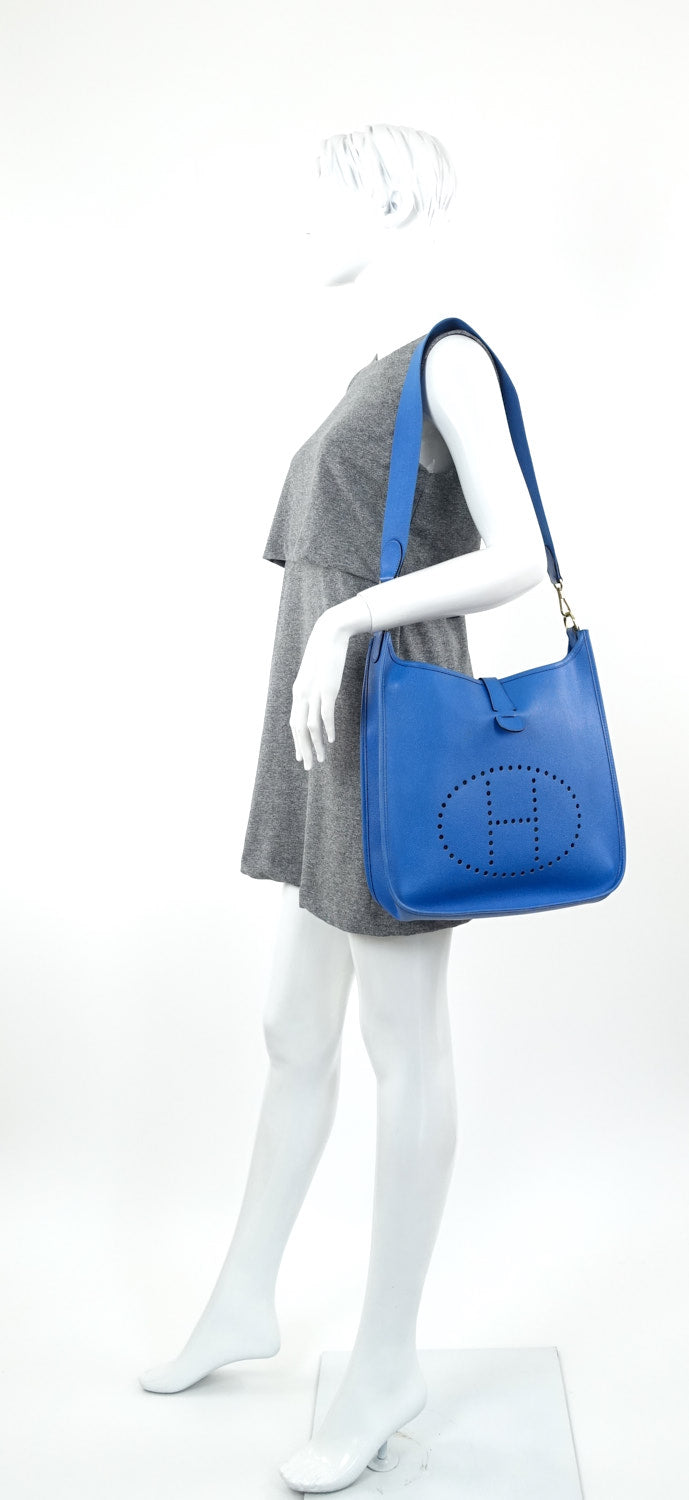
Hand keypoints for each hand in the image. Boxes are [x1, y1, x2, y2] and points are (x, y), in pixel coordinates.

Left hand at [289, 596, 371, 769]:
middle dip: (303, 750)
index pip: (294, 723)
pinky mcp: (327, 689)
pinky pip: (325, 715)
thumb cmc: (324, 653)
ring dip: (316, 745)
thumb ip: (313, 688)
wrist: (329, 634)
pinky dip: (327, 730)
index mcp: (297, 692)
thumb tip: (316, 700)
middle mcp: (301, 694)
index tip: (300, 756)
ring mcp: (314, 693)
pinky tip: (331, 740)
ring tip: (320, 759)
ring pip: (311, 726)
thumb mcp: (314, 674)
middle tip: (308, 766)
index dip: (296, 742)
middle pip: (298, 729)